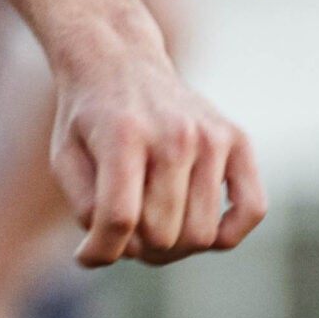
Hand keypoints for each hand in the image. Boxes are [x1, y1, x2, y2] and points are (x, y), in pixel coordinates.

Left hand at [52, 43, 264, 267]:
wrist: (119, 62)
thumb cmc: (88, 119)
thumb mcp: (65, 158)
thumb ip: (85, 209)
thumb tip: (110, 253)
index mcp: (124, 135)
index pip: (120, 217)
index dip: (101, 250)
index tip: (88, 255)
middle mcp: (174, 134)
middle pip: (162, 233)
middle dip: (136, 248)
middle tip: (123, 234)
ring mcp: (212, 137)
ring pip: (202, 233)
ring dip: (173, 246)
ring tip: (151, 227)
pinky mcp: (238, 140)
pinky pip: (252, 210)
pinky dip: (226, 234)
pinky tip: (196, 225)